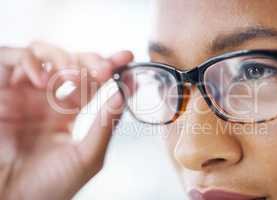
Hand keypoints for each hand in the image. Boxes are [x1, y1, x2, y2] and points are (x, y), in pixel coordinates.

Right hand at [0, 42, 132, 199]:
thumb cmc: (48, 187)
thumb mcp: (86, 156)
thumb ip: (105, 125)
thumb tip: (123, 95)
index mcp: (68, 113)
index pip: (93, 83)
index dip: (111, 69)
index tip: (128, 61)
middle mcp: (47, 99)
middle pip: (73, 63)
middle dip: (92, 61)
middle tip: (105, 69)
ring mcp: (24, 93)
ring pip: (46, 54)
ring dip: (64, 58)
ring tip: (73, 77)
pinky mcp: (1, 90)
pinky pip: (13, 58)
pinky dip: (31, 62)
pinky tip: (44, 81)